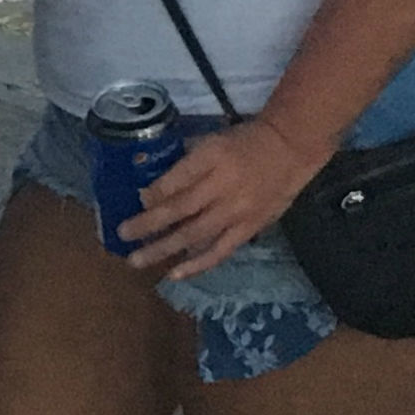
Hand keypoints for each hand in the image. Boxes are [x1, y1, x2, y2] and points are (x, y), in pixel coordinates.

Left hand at [119, 118, 323, 279]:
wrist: (292, 149)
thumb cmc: (244, 142)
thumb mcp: (211, 141)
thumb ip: (185, 164)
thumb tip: (152, 189)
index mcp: (212, 158)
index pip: (177, 180)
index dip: (154, 193)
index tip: (135, 201)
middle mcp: (223, 186)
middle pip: (180, 209)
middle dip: (148, 224)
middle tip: (122, 235)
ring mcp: (237, 211)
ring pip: (195, 234)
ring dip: (164, 248)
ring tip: (137, 260)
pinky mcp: (250, 228)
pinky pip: (220, 250)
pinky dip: (196, 263)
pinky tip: (174, 273)